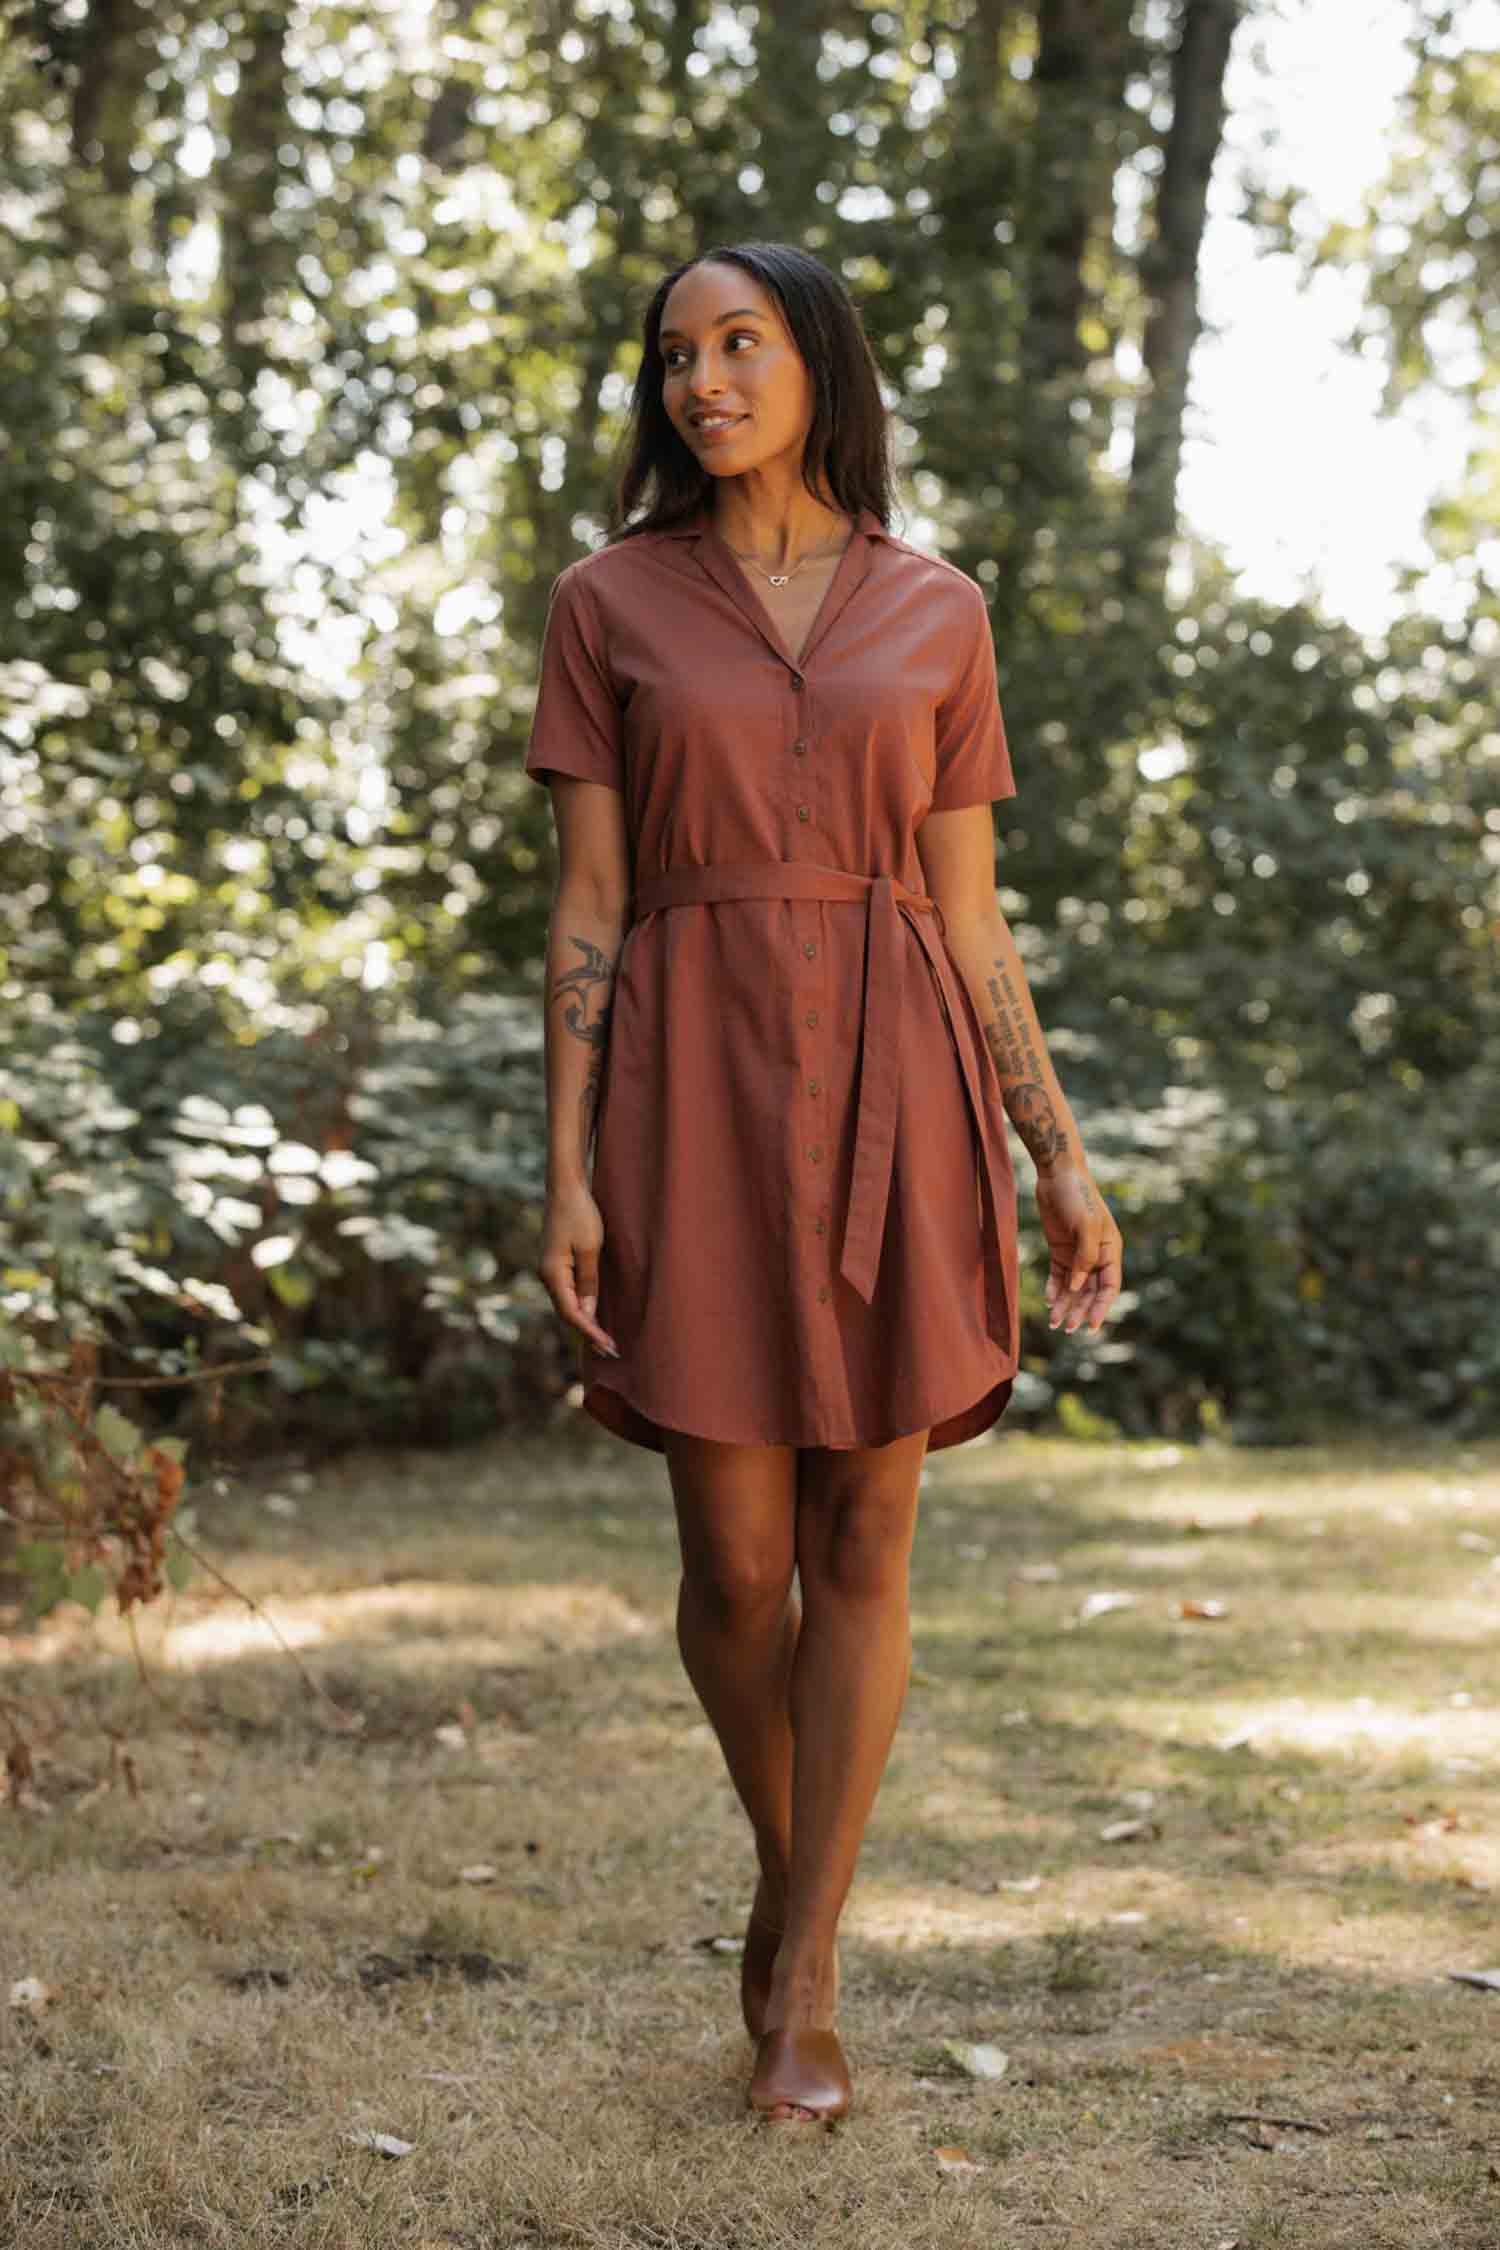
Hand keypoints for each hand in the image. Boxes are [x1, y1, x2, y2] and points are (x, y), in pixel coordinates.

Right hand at [537, 1183, 619, 1357]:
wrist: (565, 1187)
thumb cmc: (580, 1214)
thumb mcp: (590, 1249)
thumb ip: (589, 1282)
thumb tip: (588, 1313)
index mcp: (552, 1274)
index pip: (571, 1314)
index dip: (590, 1332)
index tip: (609, 1346)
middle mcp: (546, 1275)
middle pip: (566, 1313)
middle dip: (587, 1333)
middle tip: (610, 1351)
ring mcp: (550, 1269)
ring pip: (566, 1304)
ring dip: (584, 1322)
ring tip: (603, 1340)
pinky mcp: (556, 1263)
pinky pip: (567, 1292)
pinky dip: (580, 1307)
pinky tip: (592, 1314)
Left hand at [1035, 1162, 1122, 1334]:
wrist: (1057, 1174)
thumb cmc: (1077, 1196)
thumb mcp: (1086, 1227)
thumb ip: (1084, 1258)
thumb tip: (1077, 1287)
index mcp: (1110, 1250)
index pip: (1109, 1286)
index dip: (1102, 1308)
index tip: (1091, 1326)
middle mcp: (1096, 1255)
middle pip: (1090, 1291)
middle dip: (1080, 1311)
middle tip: (1066, 1328)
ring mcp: (1077, 1253)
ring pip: (1073, 1287)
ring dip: (1065, 1305)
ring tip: (1054, 1323)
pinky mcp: (1060, 1249)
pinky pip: (1058, 1276)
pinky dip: (1054, 1289)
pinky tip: (1049, 1301)